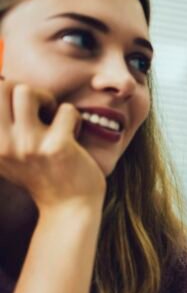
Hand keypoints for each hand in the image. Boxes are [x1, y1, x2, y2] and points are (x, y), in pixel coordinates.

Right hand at [0, 82, 103, 210]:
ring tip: (53, 117)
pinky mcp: (58, 146)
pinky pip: (66, 110)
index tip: (20, 108)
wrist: (69, 206)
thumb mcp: (7, 154)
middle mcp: (3, 145)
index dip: (5, 91)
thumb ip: (0, 127)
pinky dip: (73, 117)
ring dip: (46, 99)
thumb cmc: (40, 173)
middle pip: (2, 86)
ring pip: (28, 91)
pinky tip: (73, 133)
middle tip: (39, 108)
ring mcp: (30, 145)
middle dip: (24, 90)